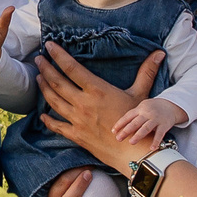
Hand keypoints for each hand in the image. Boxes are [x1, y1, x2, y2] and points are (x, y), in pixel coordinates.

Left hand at [37, 43, 165, 167]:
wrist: (133, 151)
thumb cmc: (137, 121)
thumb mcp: (140, 94)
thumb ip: (146, 72)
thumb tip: (159, 53)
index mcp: (97, 90)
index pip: (72, 68)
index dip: (58, 55)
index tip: (49, 46)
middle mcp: (83, 103)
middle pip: (57, 82)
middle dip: (45, 69)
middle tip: (38, 60)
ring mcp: (77, 120)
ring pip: (53, 101)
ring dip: (44, 88)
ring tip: (38, 78)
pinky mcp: (76, 135)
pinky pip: (57, 126)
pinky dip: (47, 119)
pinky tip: (42, 114)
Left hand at [114, 95, 186, 146]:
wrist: (170, 105)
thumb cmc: (152, 109)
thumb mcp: (142, 109)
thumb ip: (133, 117)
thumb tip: (119, 128)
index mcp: (140, 109)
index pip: (128, 116)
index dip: (120, 123)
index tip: (113, 131)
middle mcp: (147, 114)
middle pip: (135, 122)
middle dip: (126, 130)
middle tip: (118, 138)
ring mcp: (156, 119)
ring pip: (146, 128)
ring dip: (138, 135)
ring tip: (131, 142)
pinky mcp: (164, 125)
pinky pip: (160, 134)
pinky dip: (156, 141)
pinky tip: (152, 148)